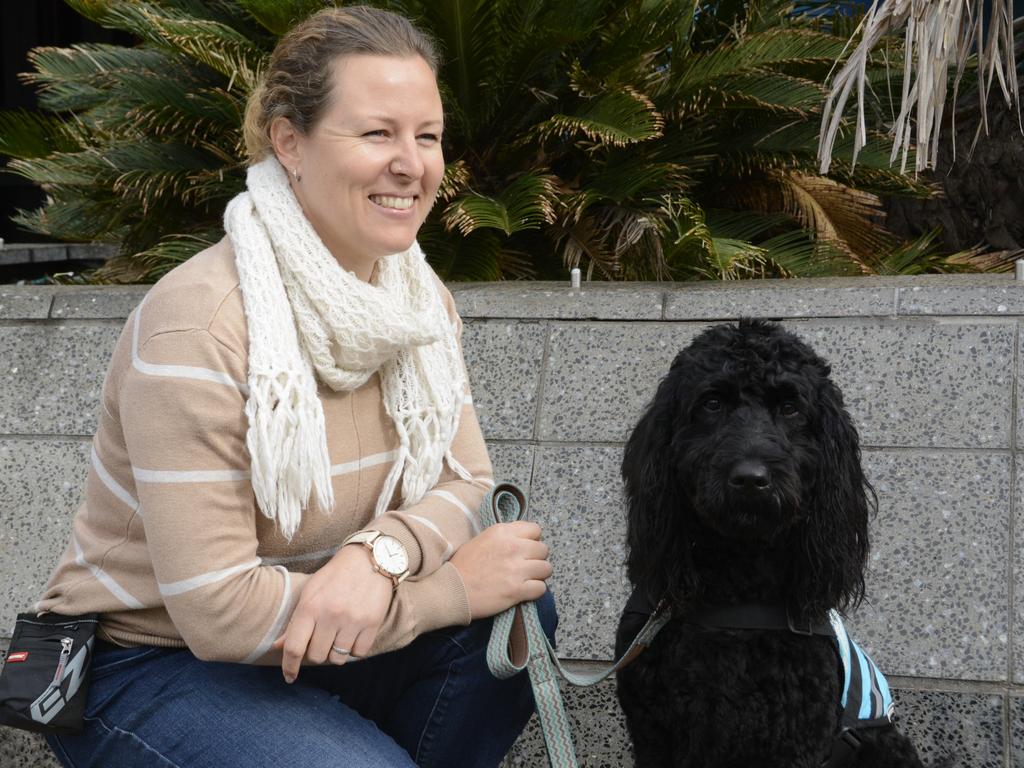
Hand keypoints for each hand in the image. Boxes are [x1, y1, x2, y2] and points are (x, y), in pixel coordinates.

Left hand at [272, 544, 392, 682]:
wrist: (368, 559)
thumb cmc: (334, 576)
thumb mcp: (310, 592)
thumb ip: (295, 621)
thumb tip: (278, 647)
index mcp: (309, 606)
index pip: (294, 648)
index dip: (289, 666)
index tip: (289, 677)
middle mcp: (330, 615)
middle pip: (316, 656)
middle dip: (317, 652)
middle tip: (322, 639)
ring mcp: (352, 620)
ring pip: (337, 658)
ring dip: (336, 652)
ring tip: (339, 634)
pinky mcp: (372, 623)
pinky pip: (358, 653)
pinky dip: (355, 649)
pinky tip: (354, 633)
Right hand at [450, 521, 551, 618]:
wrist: (451, 590)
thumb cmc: (462, 566)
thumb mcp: (481, 539)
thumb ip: (504, 537)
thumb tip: (522, 540)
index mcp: (502, 532)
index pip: (535, 529)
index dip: (532, 540)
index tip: (525, 549)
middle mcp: (512, 547)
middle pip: (543, 549)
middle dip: (536, 558)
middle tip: (525, 566)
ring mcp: (516, 569)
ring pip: (546, 569)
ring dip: (538, 575)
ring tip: (526, 579)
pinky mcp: (516, 590)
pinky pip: (541, 588)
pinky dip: (534, 591)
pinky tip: (523, 592)